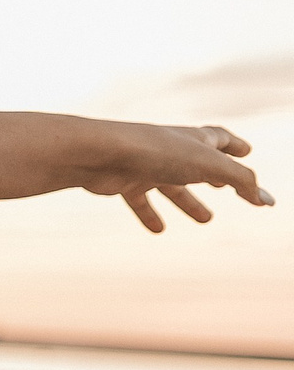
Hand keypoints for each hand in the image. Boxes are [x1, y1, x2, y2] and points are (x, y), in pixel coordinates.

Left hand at [83, 123, 273, 232]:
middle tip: (225, 188)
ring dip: (189, 202)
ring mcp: (146, 166)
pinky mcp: (124, 181)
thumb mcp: (209, 165)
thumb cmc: (157, 152)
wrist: (100, 153)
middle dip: (215, 178)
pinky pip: (139, 200)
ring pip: (172, 187)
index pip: (220, 138)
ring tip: (207, 220)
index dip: (235, 146)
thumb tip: (268, 200)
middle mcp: (170, 150)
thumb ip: (242, 181)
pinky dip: (150, 214)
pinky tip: (158, 231)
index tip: (247, 150)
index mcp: (193, 139)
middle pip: (197, 165)